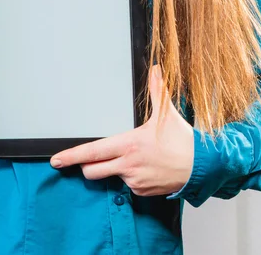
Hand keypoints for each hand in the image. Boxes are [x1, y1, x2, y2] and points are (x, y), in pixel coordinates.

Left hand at [50, 65, 193, 196]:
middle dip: (89, 165)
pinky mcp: (142, 192)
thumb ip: (156, 91)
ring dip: (115, 170)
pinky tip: (146, 169)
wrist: (204, 166)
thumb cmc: (183, 140)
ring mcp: (134, 181)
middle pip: (92, 171)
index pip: (91, 152)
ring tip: (137, 159)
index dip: (71, 156)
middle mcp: (128, 164)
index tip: (56, 161)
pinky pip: (127, 186)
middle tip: (98, 157)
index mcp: (128, 144)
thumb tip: (156, 69)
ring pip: (110, 178)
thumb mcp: (166, 114)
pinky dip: (130, 178)